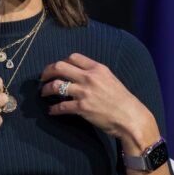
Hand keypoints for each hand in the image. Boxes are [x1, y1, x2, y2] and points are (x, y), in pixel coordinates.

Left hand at [40, 53, 158, 146]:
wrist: (130, 117)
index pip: (73, 57)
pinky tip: (51, 111)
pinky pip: (61, 106)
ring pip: (56, 85)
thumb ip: (96, 75)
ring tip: (43, 93)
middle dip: (47, 71)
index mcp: (97, 68)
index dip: (62, 61)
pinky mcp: (82, 108)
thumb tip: (80, 75)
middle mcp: (89, 77)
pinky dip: (53, 109)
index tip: (57, 68)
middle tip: (43, 78)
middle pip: (60, 67)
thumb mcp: (111, 79)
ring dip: (46, 89)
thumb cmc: (123, 100)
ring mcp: (84, 92)